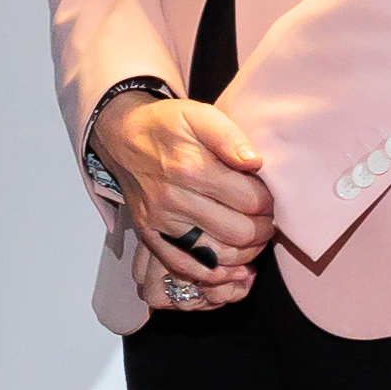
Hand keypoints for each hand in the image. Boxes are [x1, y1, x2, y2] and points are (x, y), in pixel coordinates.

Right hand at [94, 94, 275, 310]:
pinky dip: (213, 274)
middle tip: (266, 222)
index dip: (269, 203)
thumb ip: (229, 136)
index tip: (269, 199)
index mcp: (191, 168)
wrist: (121, 136)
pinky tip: (231, 267)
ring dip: (246, 254)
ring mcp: (160, 222)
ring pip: (217, 255)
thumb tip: (254, 163)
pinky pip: (185, 266)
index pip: (250, 201)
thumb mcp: (198, 114)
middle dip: (263, 231)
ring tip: (253, 240)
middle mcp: (174, 199)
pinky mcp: (150, 236)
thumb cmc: (166, 124)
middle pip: (238, 232)